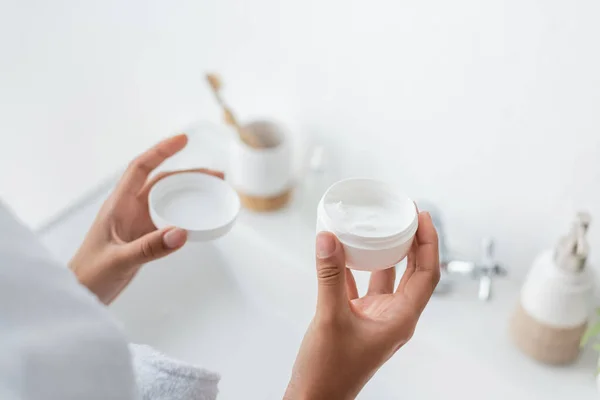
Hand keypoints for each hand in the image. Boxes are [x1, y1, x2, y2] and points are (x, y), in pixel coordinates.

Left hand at [70, 134, 223, 303]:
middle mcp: (129, 209)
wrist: (81, 294)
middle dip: (188, 173)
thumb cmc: (91, 275)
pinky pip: (169, 219)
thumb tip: (182, 233)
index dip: (161, 151)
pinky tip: (200, 218)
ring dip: (189, 192)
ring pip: (167, 199)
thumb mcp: (120, 260)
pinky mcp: (144, 237)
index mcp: (118, 205)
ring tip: (214, 191)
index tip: (183, 139)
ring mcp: (137, 223)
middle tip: (216, 176)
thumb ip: (149, 247)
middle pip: (161, 181)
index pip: (141, 168)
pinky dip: (186, 214)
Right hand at [285, 212, 439, 399]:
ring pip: (388, 277)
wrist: (315, 398)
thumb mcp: (331, 317)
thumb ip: (330, 276)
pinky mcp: (357, 318)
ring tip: (380, 227)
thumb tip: (329, 238)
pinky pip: (363, 285)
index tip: (422, 217)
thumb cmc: (330, 370)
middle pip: (413, 272)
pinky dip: (357, 267)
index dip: (429, 244)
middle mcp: (393, 316)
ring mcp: (376, 317)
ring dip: (385, 253)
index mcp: (400, 318)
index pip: (427, 274)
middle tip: (406, 215)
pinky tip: (345, 252)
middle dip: (413, 243)